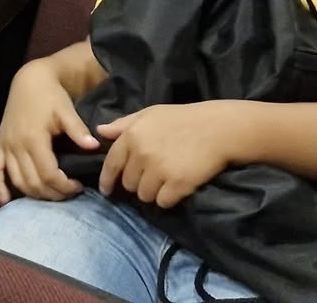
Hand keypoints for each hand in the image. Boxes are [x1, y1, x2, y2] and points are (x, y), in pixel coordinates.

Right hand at [0, 58, 98, 201]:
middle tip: (69, 193)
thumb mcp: (66, 110)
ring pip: (17, 181)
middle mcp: (16, 146)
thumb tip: (94, 147)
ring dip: (33, 194)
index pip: (49, 175)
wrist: (29, 80)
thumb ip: (78, 130)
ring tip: (51, 194)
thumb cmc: (50, 95)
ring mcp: (5, 146)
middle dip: (53, 194)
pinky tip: (5, 200)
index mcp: (34, 139)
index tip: (79, 186)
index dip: (64, 186)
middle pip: (33, 183)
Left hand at [96, 102, 240, 207]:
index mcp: (132, 135)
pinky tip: (176, 187)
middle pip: (128, 183)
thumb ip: (123, 125)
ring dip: (152, 192)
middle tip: (152, 176)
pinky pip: (163, 202)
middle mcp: (142, 154)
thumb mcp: (149, 114)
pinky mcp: (178, 184)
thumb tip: (100, 132)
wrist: (217, 128)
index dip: (107, 180)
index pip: (111, 164)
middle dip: (137, 183)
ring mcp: (160, 170)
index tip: (107, 190)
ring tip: (165, 181)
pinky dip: (168, 198)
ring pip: (144, 195)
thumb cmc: (182, 119)